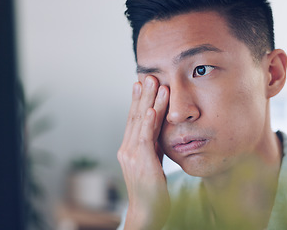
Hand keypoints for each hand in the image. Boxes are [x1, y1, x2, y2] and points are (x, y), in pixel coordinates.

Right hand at [117, 76, 169, 229]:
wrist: (146, 212)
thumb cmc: (151, 190)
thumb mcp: (153, 162)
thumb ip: (154, 145)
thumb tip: (159, 127)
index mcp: (129, 148)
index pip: (133, 119)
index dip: (137, 100)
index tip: (141, 83)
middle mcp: (127, 149)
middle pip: (135, 117)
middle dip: (142, 95)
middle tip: (148, 75)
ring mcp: (131, 155)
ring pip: (140, 123)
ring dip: (147, 102)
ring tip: (153, 83)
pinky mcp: (141, 163)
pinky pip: (145, 139)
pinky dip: (148, 123)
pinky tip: (151, 109)